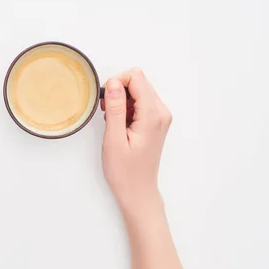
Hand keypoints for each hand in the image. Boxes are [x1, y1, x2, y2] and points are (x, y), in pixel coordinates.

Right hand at [101, 69, 172, 212]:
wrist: (138, 191)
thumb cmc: (124, 171)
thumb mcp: (114, 139)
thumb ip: (115, 108)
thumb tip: (114, 83)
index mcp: (152, 115)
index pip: (136, 77)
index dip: (117, 83)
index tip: (107, 101)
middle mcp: (161, 112)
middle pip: (138, 81)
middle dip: (118, 91)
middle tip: (107, 112)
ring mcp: (160, 116)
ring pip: (139, 90)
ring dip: (121, 100)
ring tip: (112, 121)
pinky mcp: (156, 121)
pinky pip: (140, 102)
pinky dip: (126, 107)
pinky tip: (119, 124)